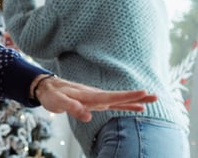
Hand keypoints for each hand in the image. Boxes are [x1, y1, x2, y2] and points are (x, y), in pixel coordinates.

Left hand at [34, 75, 156, 122]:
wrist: (46, 87)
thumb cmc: (51, 94)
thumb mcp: (57, 101)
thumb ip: (71, 107)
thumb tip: (87, 115)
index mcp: (88, 95)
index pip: (110, 96)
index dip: (126, 96)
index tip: (143, 92)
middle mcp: (95, 95)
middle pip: (119, 97)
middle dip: (136, 96)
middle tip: (156, 96)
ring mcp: (96, 98)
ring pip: (118, 100)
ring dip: (134, 100)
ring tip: (152, 100)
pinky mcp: (95, 101)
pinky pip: (113, 104)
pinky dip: (125, 105)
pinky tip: (137, 108)